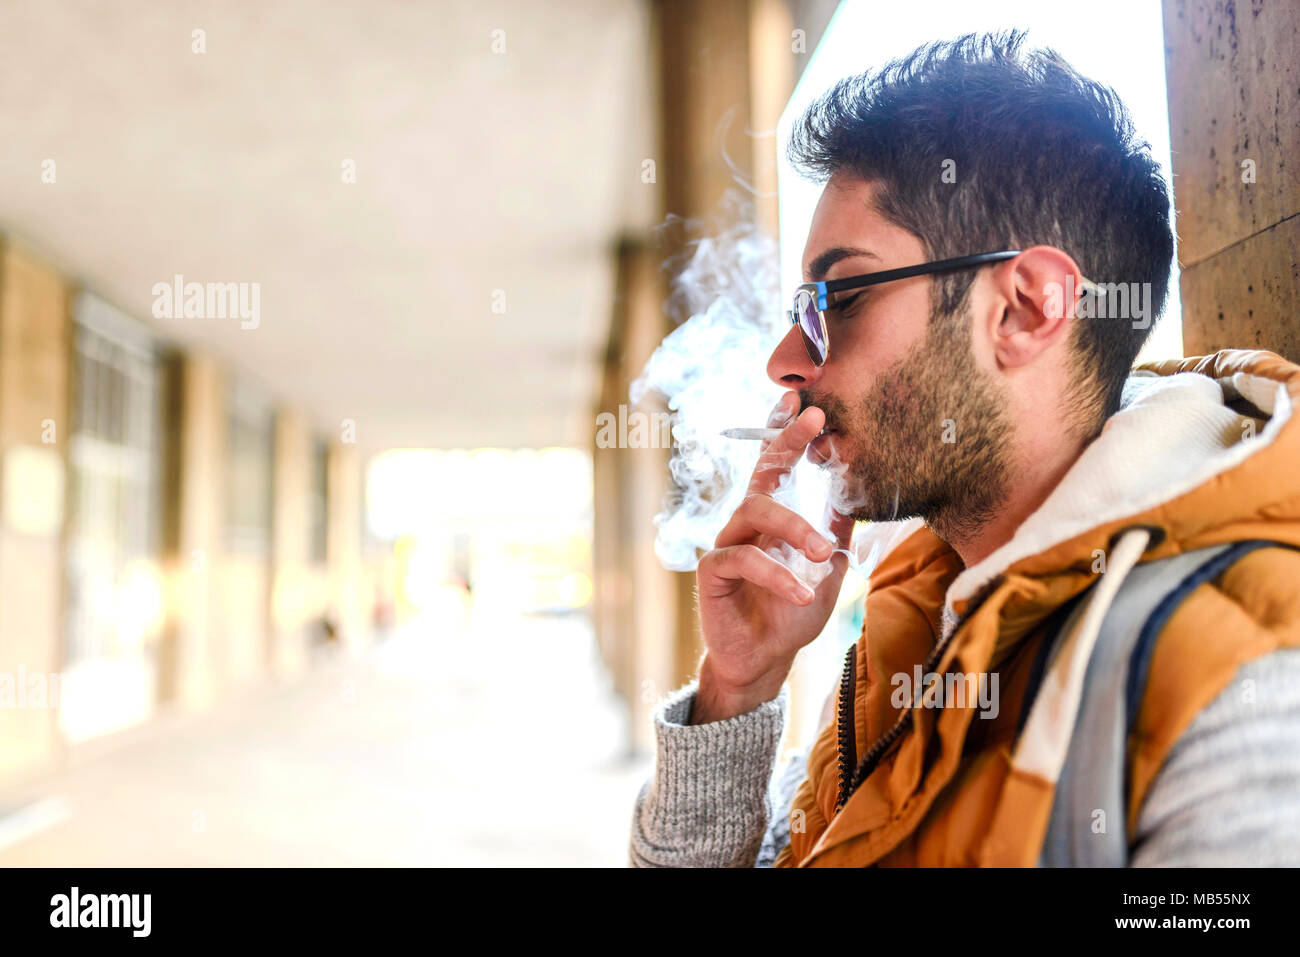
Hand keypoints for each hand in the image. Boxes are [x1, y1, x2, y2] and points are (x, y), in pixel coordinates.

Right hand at [691, 392, 853, 722]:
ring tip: (823, 554)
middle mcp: (745, 525)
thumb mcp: (828, 571)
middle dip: (786, 446)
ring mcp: (727, 545)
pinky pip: (744, 560)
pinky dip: (777, 575)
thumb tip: (858, 490)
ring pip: (754, 512)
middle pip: (762, 476)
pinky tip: (803, 594)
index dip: (787, 434)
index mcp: (771, 519)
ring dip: (794, 529)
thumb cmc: (792, 614)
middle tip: (817, 427)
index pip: (777, 468)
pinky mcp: (713, 573)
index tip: (806, 403)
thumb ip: (836, 532)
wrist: (764, 661)